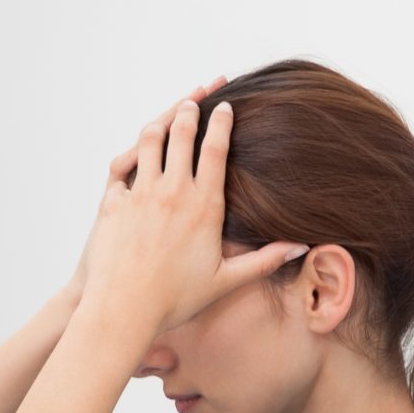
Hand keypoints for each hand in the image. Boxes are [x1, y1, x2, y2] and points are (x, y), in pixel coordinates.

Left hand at [76, 95, 307, 332]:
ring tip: (168, 116)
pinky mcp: (112, 204)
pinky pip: (121, 167)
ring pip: (150, 142)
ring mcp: (139, 195)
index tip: (225, 107)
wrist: (123, 311)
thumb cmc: (175, 301)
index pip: (216, 149)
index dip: (221, 123)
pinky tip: (135, 151)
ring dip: (160, 123)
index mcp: (204, 206)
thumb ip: (264, 260)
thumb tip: (302, 246)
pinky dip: (130, 154)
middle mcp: (172, 193)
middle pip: (182, 135)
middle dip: (189, 112)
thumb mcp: (225, 281)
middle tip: (195, 101)